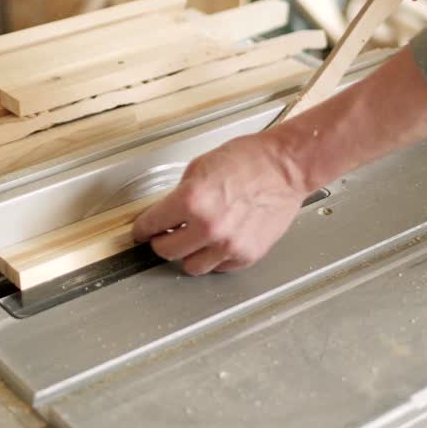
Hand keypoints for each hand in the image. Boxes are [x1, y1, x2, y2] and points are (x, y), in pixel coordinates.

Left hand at [132, 132, 308, 275]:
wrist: (286, 167)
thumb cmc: (250, 160)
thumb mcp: (201, 166)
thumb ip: (181, 193)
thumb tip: (167, 212)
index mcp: (192, 200)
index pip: (150, 225)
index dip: (141, 229)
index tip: (140, 232)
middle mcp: (209, 227)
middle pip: (166, 252)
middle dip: (162, 242)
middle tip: (165, 235)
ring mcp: (229, 245)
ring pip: (191, 266)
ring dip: (187, 254)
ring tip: (193, 240)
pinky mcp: (247, 255)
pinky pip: (219, 267)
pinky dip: (214, 257)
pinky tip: (216, 241)